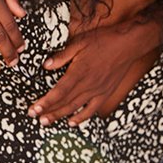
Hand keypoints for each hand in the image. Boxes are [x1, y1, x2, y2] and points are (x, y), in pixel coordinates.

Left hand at [29, 17, 162, 126]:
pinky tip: (72, 122)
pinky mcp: (106, 92)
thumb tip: (45, 65)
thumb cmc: (104, 40)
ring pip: (76, 108)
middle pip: (65, 102)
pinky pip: (92, 109)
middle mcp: (88, 84)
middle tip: (34, 116)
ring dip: (60, 116)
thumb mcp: (80, 42)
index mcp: (79, 72)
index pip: (58, 92)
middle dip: (48, 111)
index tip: (33, 109)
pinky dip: (81, 117)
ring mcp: (98, 90)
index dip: (45, 102)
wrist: (128, 44)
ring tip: (46, 122)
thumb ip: (62, 56)